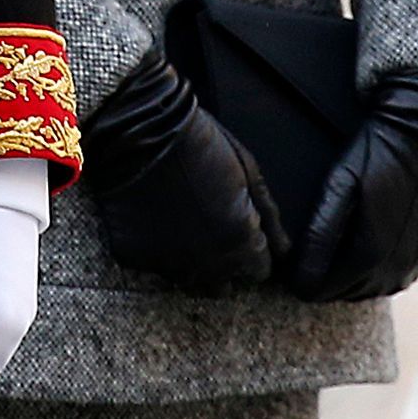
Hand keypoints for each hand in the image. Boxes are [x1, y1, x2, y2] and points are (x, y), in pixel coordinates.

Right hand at [77, 49, 284, 294]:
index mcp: (241, 245)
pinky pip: (151, 265)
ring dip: (190, 261)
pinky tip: (154, 219)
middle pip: (223, 287)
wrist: (141, 131)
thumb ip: (269, 217)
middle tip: (210, 230)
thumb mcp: (247, 172)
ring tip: (182, 225)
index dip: (252, 253)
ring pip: (187, 281)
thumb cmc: (201, 144)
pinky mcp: (134, 258)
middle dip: (222, 265)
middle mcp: (207, 266)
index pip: (258, 273)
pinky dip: (155, 249)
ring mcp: (168, 265)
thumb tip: (284, 250)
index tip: (240, 234)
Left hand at [288, 67, 417, 303]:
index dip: (305, 283)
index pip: (325, 288)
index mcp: (371, 252)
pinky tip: (367, 253)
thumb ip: (320, 233)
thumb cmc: (377, 153)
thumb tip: (300, 275)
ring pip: (378, 288)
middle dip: (327, 284)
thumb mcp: (339, 185)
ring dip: (354, 281)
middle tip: (309, 266)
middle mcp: (400, 265)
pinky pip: (402, 276)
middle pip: (351, 292)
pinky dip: (381, 272)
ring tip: (334, 260)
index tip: (291, 274)